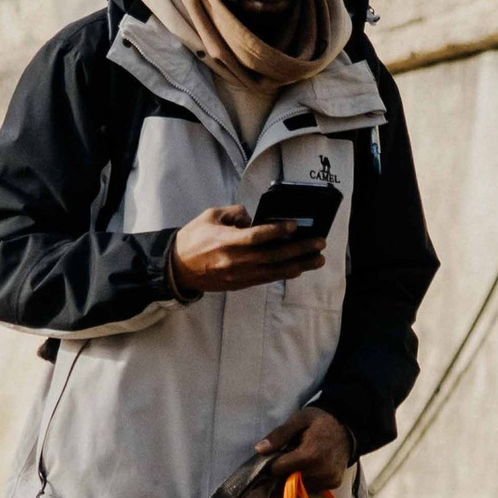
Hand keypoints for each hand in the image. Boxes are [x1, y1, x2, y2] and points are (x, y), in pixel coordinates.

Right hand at [168, 204, 328, 297]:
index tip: (294, 225)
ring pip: (274, 271)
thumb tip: (254, 217)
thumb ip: (235, 213)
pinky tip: (298, 268)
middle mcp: (234, 261)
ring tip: (317, 260)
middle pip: (273, 256)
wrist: (178, 268)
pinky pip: (266, 278)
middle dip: (299, 249)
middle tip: (319, 243)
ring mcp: (238, 275)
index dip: (277, 231)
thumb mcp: (211, 216)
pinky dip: (283, 273)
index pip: (256, 236)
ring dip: (299, 265)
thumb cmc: (194, 238)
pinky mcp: (240, 284)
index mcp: (225, 241)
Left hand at [256, 405, 355, 492]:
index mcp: (310, 455)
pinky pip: (312, 487)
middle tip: (290, 456)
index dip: (274, 462)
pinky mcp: (333, 483)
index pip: (279, 469)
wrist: (348, 427)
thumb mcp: (298, 420)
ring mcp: (328, 479)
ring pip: (299, 485)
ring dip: (296, 476)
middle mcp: (320, 471)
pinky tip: (312, 467)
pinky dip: (308, 480)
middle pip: (288, 479)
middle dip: (285, 470)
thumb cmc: (320, 421)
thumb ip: (279, 435)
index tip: (277, 454)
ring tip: (302, 460)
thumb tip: (259, 450)